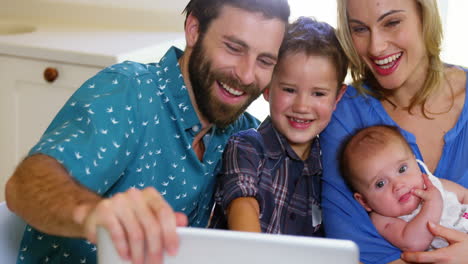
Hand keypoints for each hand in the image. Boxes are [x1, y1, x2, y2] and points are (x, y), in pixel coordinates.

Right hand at [73, 187, 187, 263]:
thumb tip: (184, 221)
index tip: (173, 251)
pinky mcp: (105, 211)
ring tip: (140, 263)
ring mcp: (119, 201)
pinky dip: (124, 249)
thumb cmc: (127, 217)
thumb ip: (165, 218)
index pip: (165, 213)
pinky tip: (126, 257)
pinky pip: (118, 233)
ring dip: (139, 253)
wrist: (95, 213)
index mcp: (150, 195)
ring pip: (136, 232)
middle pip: (151, 225)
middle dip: (155, 249)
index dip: (171, 233)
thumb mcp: (147, 215)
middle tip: (156, 263)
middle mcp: (135, 195)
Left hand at [401, 222, 467, 262]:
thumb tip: (428, 223)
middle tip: (406, 257)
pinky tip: (425, 262)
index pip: (421, 258)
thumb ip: (442, 231)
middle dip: (413, 262)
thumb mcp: (459, 237)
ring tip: (413, 260)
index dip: (410, 257)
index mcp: (444, 256)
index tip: (403, 254)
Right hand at [412, 174, 441, 205]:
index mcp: (432, 188)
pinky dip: (426, 196)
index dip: (424, 177)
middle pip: (428, 186)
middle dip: (424, 186)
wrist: (437, 207)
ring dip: (425, 192)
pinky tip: (424, 199)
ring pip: (429, 192)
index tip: (422, 173)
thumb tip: (412, 190)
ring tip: (421, 193)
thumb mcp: (423, 194)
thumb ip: (418, 192)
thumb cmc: (431, 199)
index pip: (427, 181)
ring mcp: (436, 195)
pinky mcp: (436, 200)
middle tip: (420, 184)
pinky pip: (430, 196)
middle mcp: (435, 191)